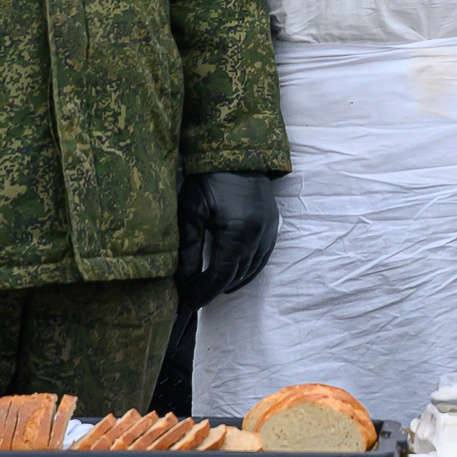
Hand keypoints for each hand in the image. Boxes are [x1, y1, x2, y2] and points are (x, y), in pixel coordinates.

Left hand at [177, 172, 279, 308]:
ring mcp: (269, 232)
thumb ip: (189, 248)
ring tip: (209, 289)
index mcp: (239, 233)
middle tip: (193, 297)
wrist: (238, 154)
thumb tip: (184, 280)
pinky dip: (247, 271)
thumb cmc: (211, 179)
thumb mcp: (192, 211)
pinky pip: (262, 258)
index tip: (188, 302)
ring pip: (251, 270)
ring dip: (230, 282)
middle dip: (214, 290)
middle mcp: (259, 236)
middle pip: (236, 276)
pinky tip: (232, 274)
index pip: (221, 275)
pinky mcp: (273, 226)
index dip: (204, 291)